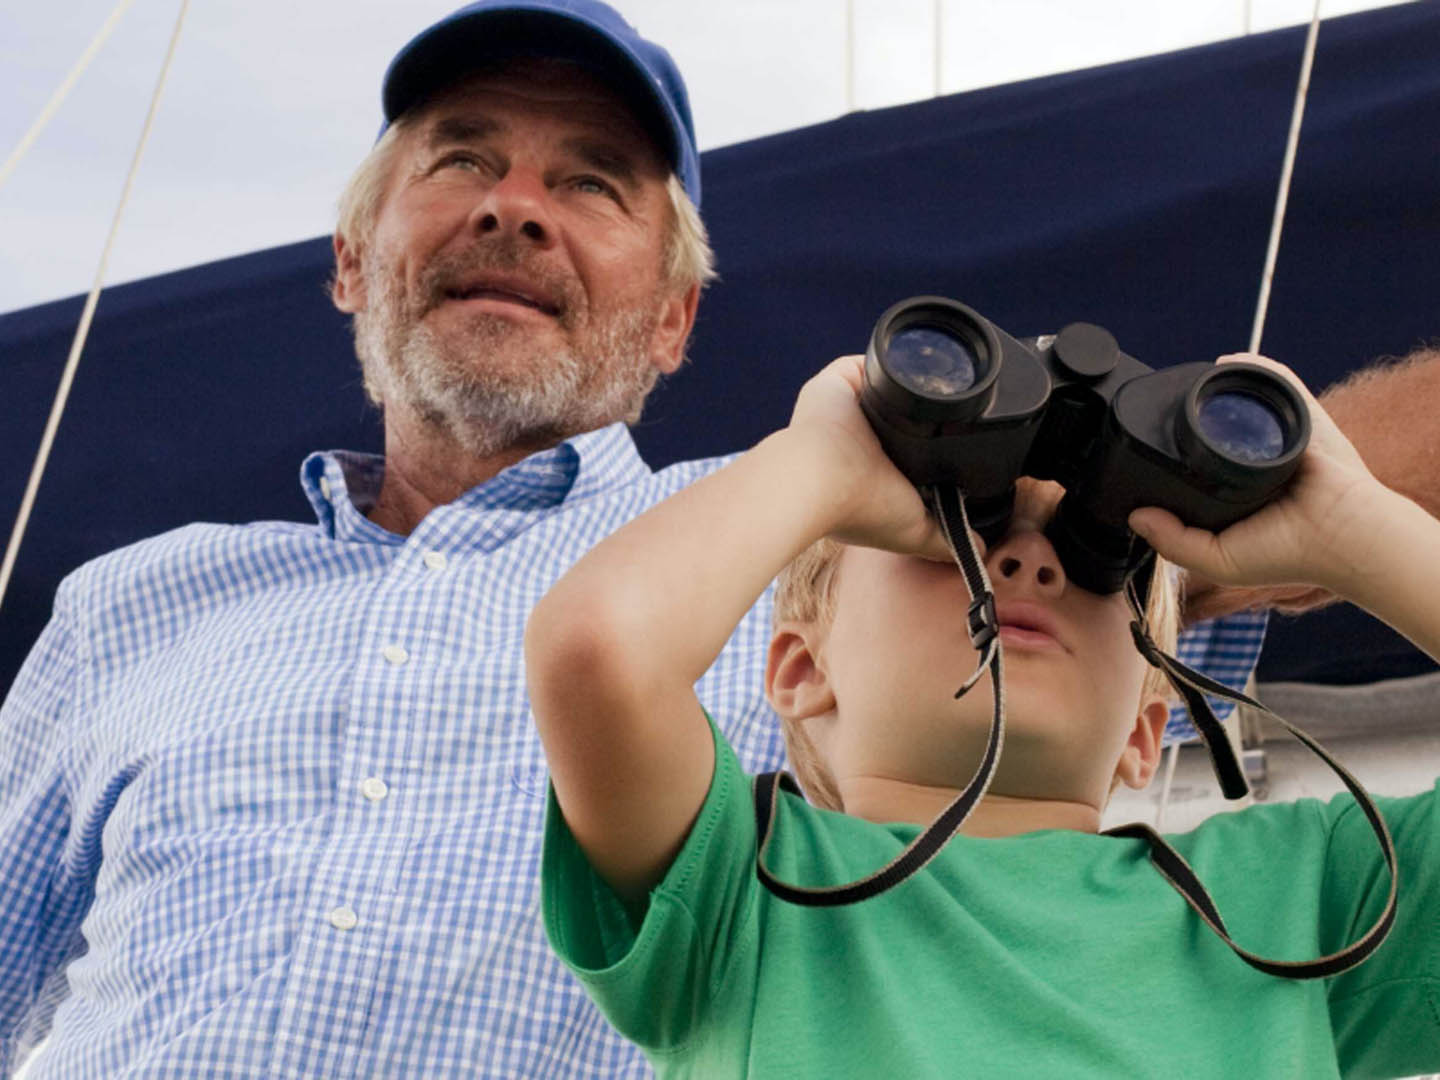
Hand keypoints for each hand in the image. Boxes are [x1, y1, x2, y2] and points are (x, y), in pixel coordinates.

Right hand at [788, 356, 951, 561]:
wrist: (821, 476)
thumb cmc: (861, 507)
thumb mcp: (914, 531)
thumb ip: (947, 538)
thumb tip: (981, 547)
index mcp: (868, 472)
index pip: (907, 453)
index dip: (930, 450)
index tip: (956, 446)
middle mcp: (856, 438)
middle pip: (899, 418)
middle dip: (925, 415)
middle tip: (955, 415)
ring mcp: (846, 409)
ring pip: (887, 389)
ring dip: (912, 385)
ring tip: (944, 385)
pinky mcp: (838, 381)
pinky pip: (871, 362)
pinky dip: (891, 360)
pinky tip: (917, 364)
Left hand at [1128, 354, 1392, 595]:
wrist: (1343, 533)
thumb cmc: (1288, 554)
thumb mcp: (1218, 559)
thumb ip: (1173, 542)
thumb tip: (1134, 515)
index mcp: (1235, 492)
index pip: (1197, 465)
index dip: (1174, 456)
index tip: (1146, 449)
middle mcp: (1255, 459)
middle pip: (1214, 429)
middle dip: (1189, 418)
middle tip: (1163, 414)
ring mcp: (1278, 434)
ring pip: (1240, 403)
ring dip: (1216, 390)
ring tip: (1186, 386)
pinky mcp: (1300, 414)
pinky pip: (1274, 381)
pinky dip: (1252, 367)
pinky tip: (1226, 363)